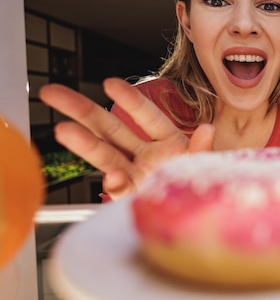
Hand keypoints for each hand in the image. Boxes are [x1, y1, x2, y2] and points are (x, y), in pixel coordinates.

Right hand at [39, 78, 214, 199]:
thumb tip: (207, 129)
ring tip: (62, 130)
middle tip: (53, 93)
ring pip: (105, 154)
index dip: (129, 101)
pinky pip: (119, 188)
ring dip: (84, 142)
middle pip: (111, 129)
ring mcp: (135, 173)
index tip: (110, 84)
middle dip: (82, 109)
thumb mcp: (206, 165)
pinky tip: (112, 177)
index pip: (147, 116)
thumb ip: (202, 149)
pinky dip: (114, 184)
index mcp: (168, 140)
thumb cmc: (204, 185)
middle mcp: (146, 154)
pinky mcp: (131, 195)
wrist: (200, 216)